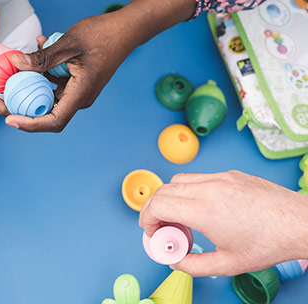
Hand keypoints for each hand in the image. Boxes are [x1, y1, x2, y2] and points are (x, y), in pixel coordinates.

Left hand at [0, 0, 196, 132]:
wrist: (127, 28)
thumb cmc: (103, 34)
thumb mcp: (68, 42)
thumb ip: (41, 57)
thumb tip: (13, 63)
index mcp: (81, 94)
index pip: (52, 121)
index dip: (28, 124)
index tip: (7, 118)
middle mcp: (78, 97)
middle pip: (42, 112)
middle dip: (13, 106)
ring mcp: (77, 90)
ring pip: (44, 96)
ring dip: (23, 86)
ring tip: (3, 73)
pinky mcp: (75, 81)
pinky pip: (51, 81)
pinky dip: (39, 71)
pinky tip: (35, 47)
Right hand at [139, 171, 307, 276]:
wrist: (297, 223)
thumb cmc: (268, 243)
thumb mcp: (227, 264)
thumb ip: (192, 265)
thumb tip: (175, 261)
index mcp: (204, 212)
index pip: (158, 205)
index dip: (146, 219)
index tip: (151, 231)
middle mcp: (208, 189)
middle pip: (162, 191)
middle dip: (152, 209)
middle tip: (159, 227)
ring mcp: (219, 178)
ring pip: (177, 180)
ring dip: (169, 197)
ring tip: (179, 217)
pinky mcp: (229, 174)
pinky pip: (197, 177)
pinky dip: (188, 190)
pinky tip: (200, 208)